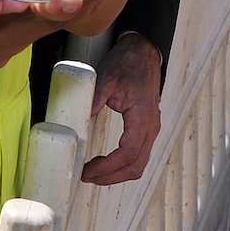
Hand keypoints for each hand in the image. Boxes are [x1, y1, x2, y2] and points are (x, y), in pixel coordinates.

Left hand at [82, 33, 163, 184]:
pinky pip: (139, 155)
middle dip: (111, 177)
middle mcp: (151, 127)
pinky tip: (106, 163)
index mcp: (142, 117)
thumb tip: (78, 120)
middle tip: (87, 176)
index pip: (128, 153)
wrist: (143, 53)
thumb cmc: (127, 64)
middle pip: (136, 166)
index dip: (108, 167)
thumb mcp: (107, 79)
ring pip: (139, 164)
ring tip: (94, 173)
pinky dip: (123, 165)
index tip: (88, 171)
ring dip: (117, 174)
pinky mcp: (147, 128)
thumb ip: (94, 99)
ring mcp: (151, 129)